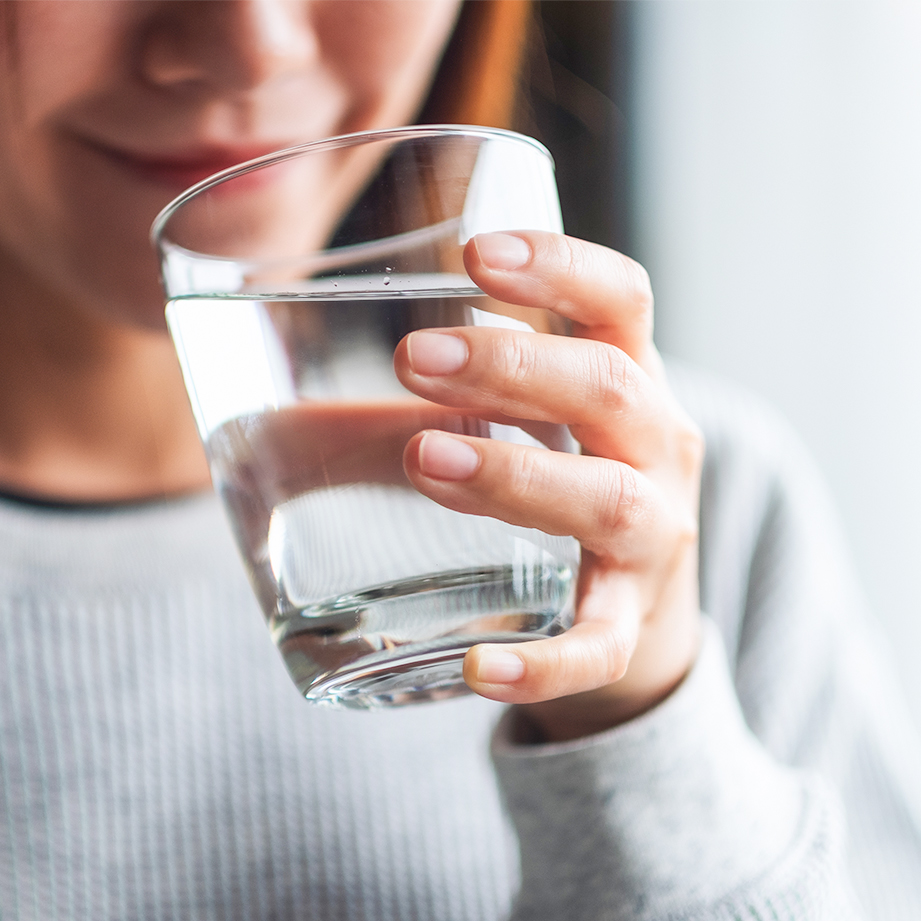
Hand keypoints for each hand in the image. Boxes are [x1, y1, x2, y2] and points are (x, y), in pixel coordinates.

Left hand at [393, 231, 703, 742]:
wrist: (640, 629)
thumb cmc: (556, 493)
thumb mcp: (520, 428)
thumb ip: (420, 400)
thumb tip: (263, 385)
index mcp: (628, 379)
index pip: (621, 299)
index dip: (560, 267)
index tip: (477, 252)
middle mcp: (657, 449)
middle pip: (610, 388)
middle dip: (515, 367)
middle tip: (415, 358)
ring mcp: (652, 540)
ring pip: (608, 501)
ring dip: (518, 477)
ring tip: (426, 460)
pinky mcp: (630, 630)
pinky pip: (598, 648)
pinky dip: (545, 662)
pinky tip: (482, 668)